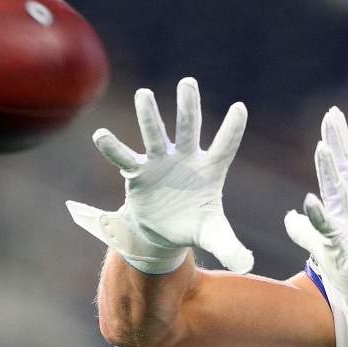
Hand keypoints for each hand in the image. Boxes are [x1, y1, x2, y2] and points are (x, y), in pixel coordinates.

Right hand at [66, 77, 253, 273]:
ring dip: (149, 117)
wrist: (162, 233)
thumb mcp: (213, 236)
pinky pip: (124, 157)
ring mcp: (160, 162)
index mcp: (210, 170)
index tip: (240, 108)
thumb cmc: (193, 226)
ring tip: (144, 95)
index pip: (224, 146)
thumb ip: (230, 246)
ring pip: (155, 135)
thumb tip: (246, 263)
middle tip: (188, 83)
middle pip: (188, 129)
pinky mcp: (138, 172)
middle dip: (188, 107)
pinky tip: (101, 136)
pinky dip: (113, 148)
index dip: (232, 129)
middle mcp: (185, 158)